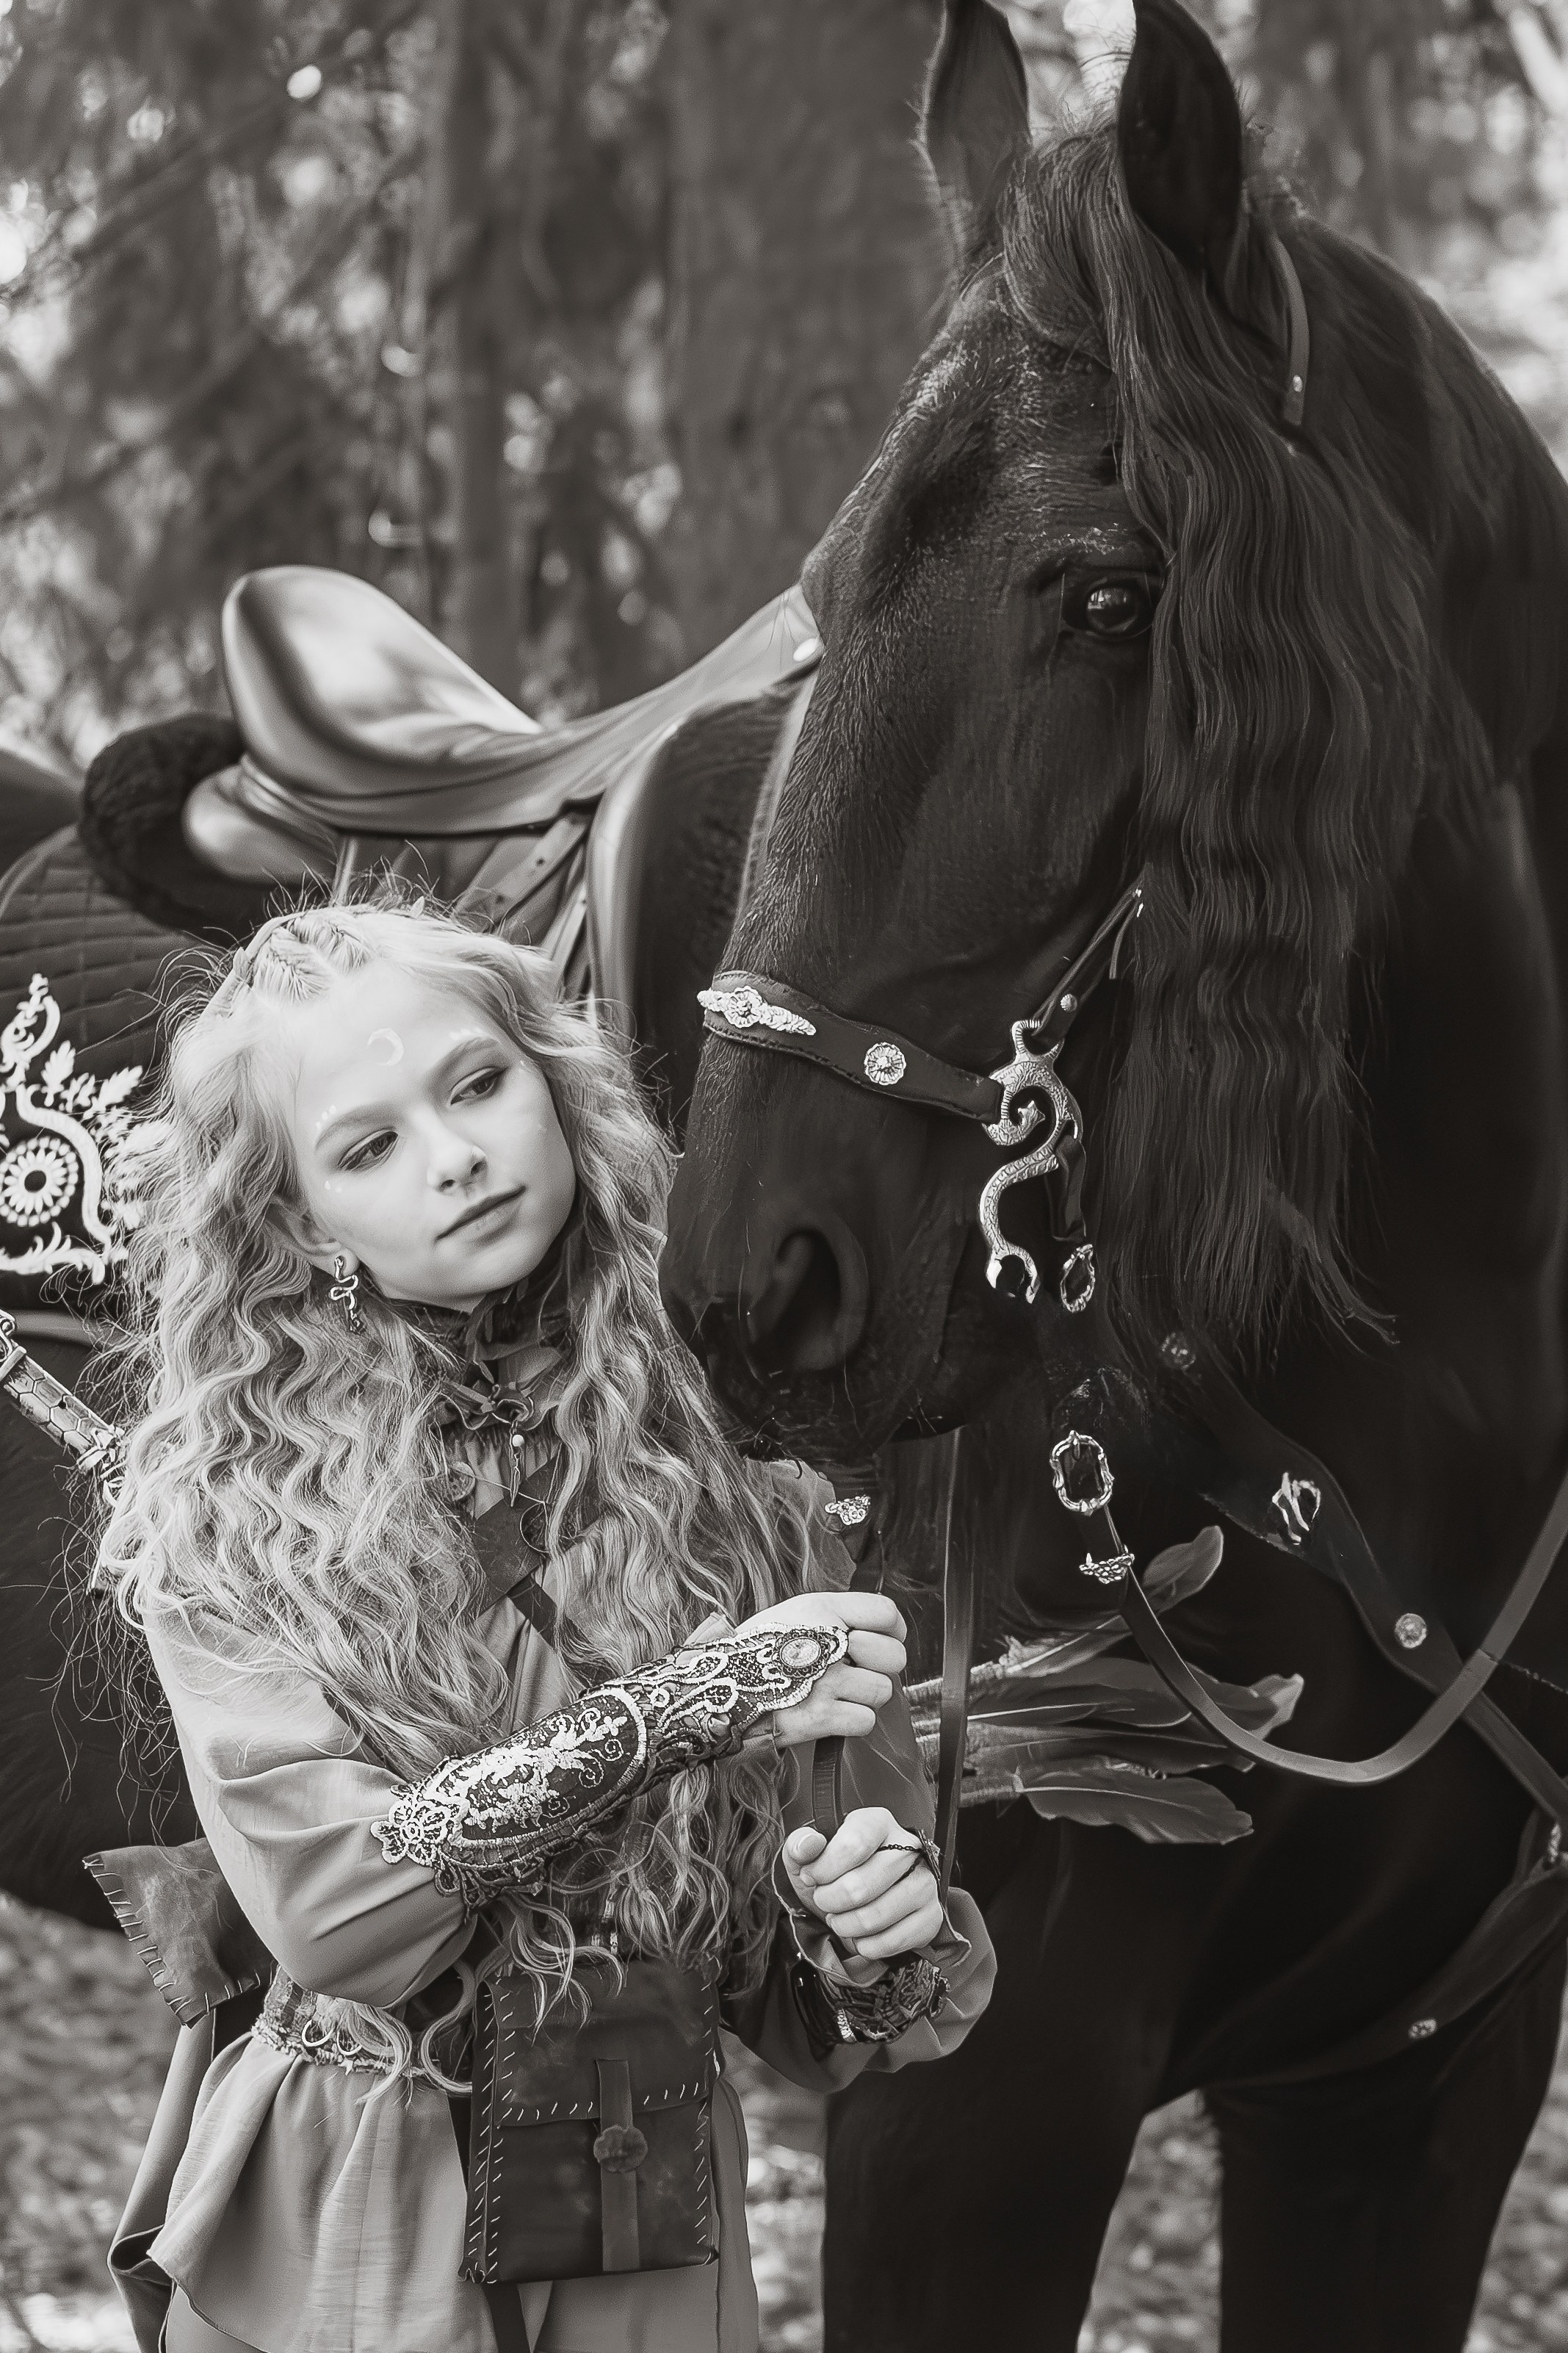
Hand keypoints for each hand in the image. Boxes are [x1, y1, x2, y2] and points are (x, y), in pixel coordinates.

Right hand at [735, 1592, 906, 1747]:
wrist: (714, 1689)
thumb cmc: (758, 1652)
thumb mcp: (795, 1614)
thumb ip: (837, 1615)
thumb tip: (878, 1629)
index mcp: (822, 1609)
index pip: (887, 1613)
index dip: (891, 1632)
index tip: (876, 1643)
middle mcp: (826, 1641)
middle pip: (894, 1657)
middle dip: (878, 1668)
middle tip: (850, 1672)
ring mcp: (824, 1679)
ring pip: (881, 1691)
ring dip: (861, 1699)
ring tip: (830, 1694)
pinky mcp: (819, 1716)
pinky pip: (865, 1721)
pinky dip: (850, 1724)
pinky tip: (826, 1715)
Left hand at [780, 1806, 943, 1963]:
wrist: (860, 1900)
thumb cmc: (834, 1872)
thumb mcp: (808, 1855)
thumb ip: (800, 1845)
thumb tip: (809, 1844)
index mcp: (878, 1822)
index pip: (853, 1844)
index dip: (824, 1869)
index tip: (812, 1877)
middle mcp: (909, 1848)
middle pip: (860, 1886)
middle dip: (830, 1901)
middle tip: (825, 1901)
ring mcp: (924, 1882)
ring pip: (876, 1917)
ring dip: (846, 1926)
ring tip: (840, 1918)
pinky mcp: (931, 1915)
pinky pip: (893, 1941)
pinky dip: (867, 1945)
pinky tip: (860, 1935)